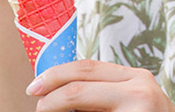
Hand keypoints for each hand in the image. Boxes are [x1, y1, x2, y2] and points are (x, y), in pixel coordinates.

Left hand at [26, 60, 174, 111]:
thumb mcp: (134, 101)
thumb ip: (106, 93)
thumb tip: (59, 94)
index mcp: (136, 78)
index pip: (87, 68)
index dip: (55, 75)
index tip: (35, 87)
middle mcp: (139, 89)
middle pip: (80, 85)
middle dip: (50, 97)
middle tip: (35, 105)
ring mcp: (138, 111)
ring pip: (81, 105)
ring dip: (58, 110)